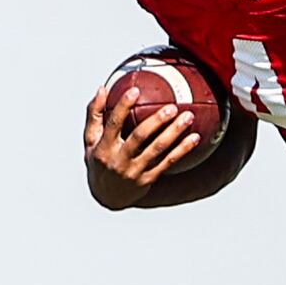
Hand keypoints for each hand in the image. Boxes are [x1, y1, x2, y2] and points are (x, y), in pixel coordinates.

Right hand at [84, 85, 207, 201]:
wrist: (107, 196)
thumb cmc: (99, 160)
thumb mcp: (90, 140)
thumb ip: (95, 114)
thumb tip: (102, 88)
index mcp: (103, 147)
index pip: (113, 124)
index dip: (123, 107)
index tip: (135, 90)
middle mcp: (119, 160)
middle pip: (139, 137)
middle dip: (156, 121)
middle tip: (172, 107)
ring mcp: (134, 171)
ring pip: (157, 150)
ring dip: (174, 133)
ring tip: (188, 117)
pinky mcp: (148, 179)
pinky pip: (168, 162)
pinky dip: (182, 150)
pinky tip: (195, 138)